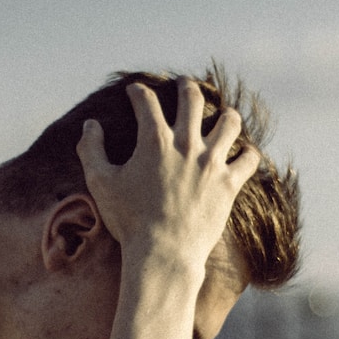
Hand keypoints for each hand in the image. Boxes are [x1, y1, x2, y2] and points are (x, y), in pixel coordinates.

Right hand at [76, 79, 260, 272]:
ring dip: (226, 114)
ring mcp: (211, 163)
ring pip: (229, 122)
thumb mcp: (100, 183)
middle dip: (186, 86)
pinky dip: (248, 153)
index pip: (146, 101)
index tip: (135, 90)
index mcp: (154, 140)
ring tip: (224, 114)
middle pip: (192, 99)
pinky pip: (249, 159)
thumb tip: (90, 125)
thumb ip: (91, 150)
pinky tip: (245, 153)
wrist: (163, 254)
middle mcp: (186, 144)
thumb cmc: (129, 221)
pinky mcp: (229, 184)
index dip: (138, 91)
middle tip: (184, 84)